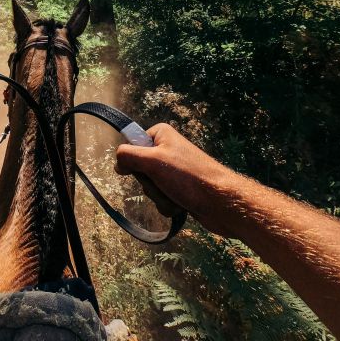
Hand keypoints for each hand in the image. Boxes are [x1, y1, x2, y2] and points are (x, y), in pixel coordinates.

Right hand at [115, 123, 237, 235]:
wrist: (221, 202)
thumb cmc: (188, 177)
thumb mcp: (153, 161)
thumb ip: (129, 156)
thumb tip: (118, 161)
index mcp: (161, 135)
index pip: (132, 146)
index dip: (134, 161)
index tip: (145, 169)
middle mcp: (168, 150)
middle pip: (140, 169)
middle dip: (149, 183)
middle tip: (163, 183)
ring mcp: (175, 171)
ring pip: (151, 187)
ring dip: (159, 196)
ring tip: (176, 196)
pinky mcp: (181, 189)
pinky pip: (162, 198)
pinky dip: (168, 204)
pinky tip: (181, 205)